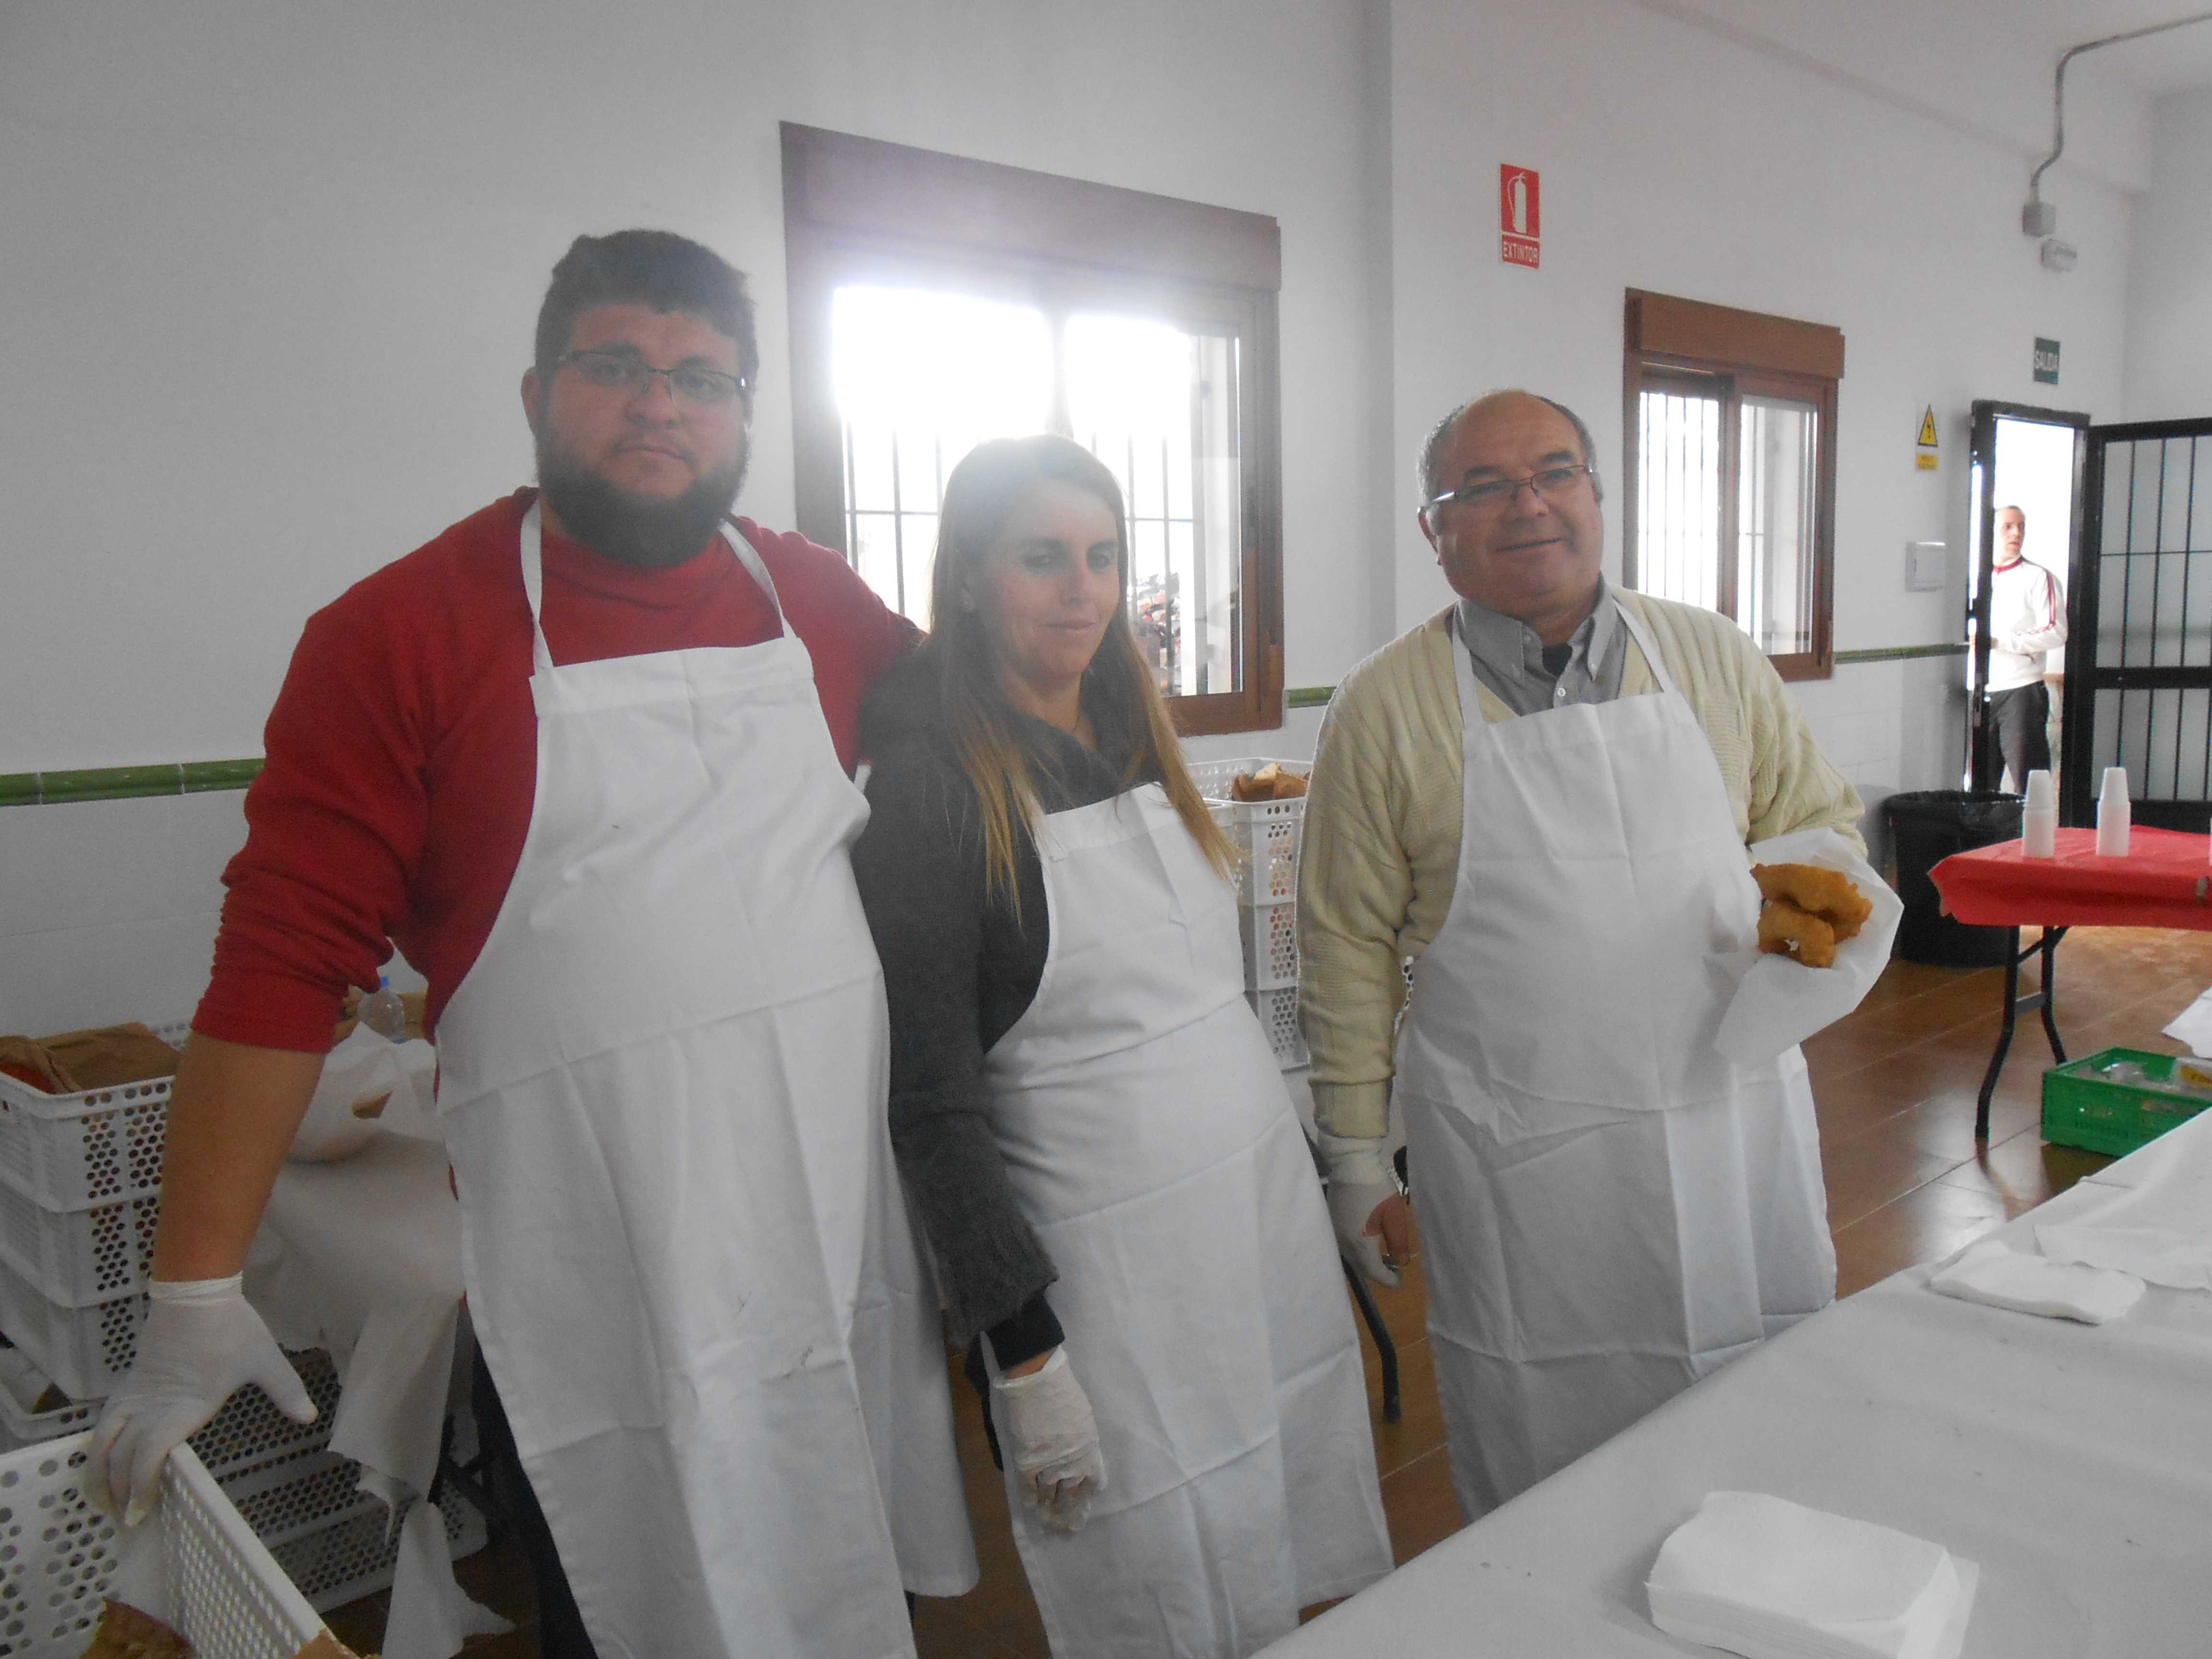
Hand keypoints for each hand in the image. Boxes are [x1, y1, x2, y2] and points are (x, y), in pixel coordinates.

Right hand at [87, 1276, 317, 1525]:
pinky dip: (97, 1448)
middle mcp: (153, 1406)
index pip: (149, 1454)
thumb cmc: (231, 1327)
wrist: (196, 1292)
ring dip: (97, 1474)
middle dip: (118, 1492)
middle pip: (121, 1456)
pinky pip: (103, 1422)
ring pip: (101, 1441)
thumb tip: (310, 1417)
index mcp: (183, 1407)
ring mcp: (136, 1395)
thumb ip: (286, 1390)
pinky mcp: (129, 1384)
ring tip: (104, 1502)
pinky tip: (102, 1463)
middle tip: (125, 1519)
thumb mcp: (265, 1360)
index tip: (140, 1510)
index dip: (140, 1485)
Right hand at [990, 1347, 1105, 1531]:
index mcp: (1089, 1449)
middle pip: (1072, 1493)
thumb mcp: (1084, 1417)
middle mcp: (1072, 1462)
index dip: (1088, 1493)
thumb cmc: (1064, 1392)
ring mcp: (1049, 1463)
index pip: (1094, 1480)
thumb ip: (1083, 1439)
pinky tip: (1032, 1506)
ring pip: (1050, 1494)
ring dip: (1050, 1509)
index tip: (1085, 1503)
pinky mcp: (1028, 1460)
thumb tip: (1079, 1452)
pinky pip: (1029, 1487)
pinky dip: (1030, 1498)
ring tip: (1050, 1521)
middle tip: (1069, 1526)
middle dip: (1070, 1511)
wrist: (1038, 1380)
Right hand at [1319, 1132, 1411, 1287]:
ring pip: (1350, 1258)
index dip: (1389, 1280)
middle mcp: (1344, 1243)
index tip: (1400, 1279)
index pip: (1375, 1273)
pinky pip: (1343, 1246)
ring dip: (1366, 1262)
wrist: (1351, 1165)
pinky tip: (1365, 1241)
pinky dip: (1356, 1250)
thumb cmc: (1377, 1189)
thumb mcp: (1394, 1215)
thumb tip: (1401, 1263)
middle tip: (1393, 1268)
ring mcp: (1335, 1233)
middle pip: (1360, 1268)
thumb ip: (1398, 1243)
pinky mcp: (1330, 1223)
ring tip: (1381, 1256)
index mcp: (1361, 1244)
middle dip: (1377, 1272)